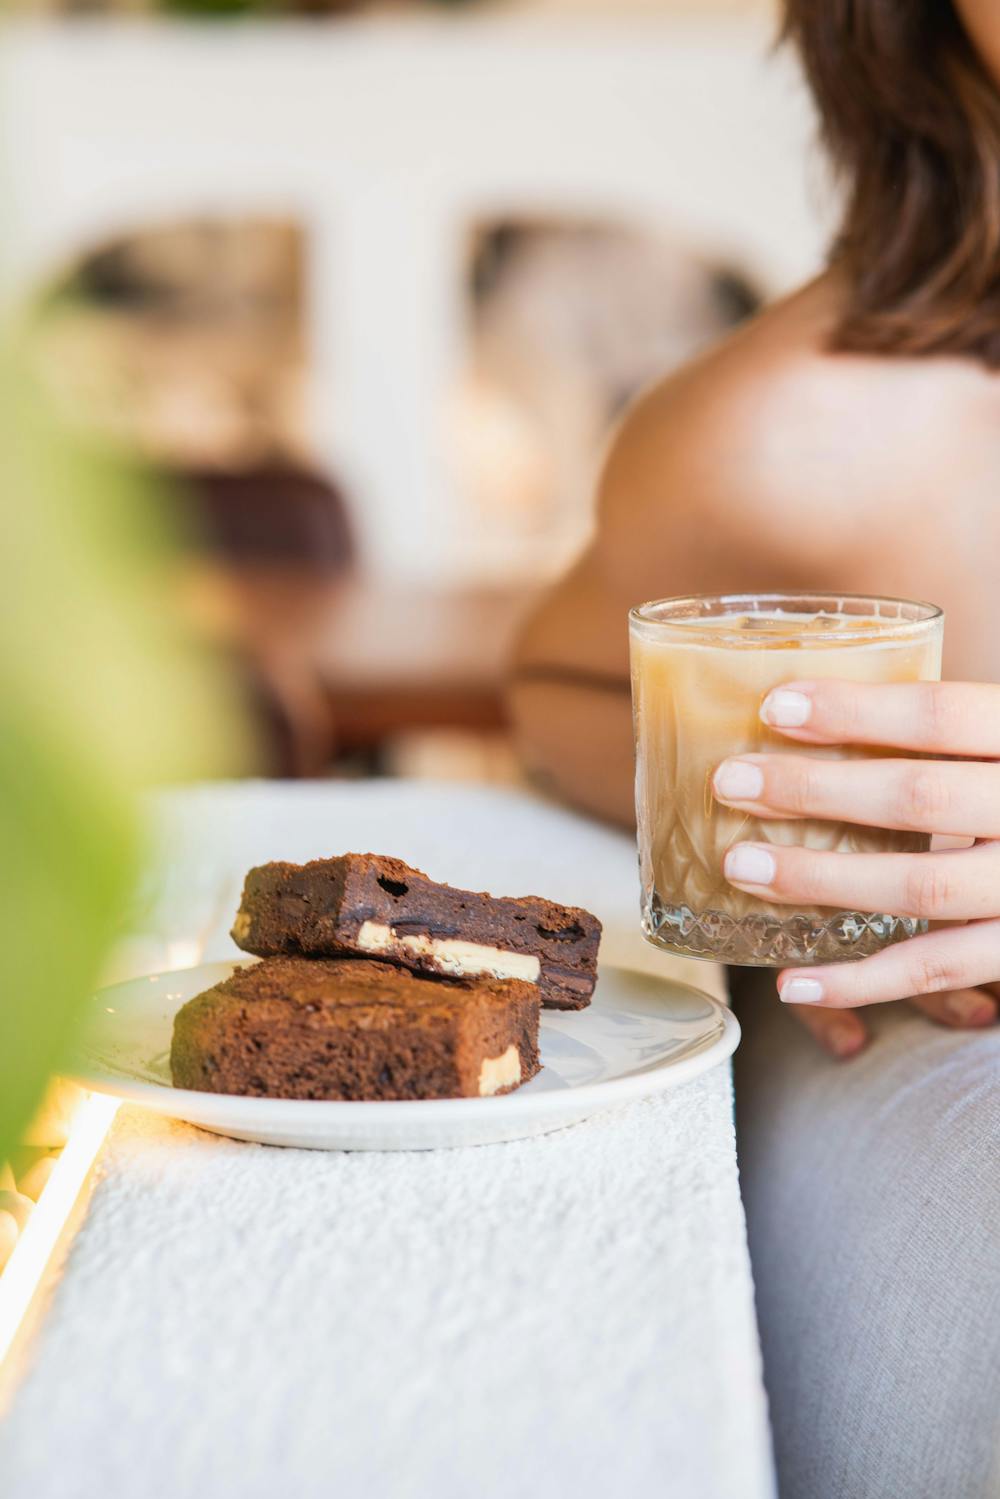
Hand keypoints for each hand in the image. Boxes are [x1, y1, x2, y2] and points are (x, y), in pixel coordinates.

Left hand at [712, 679, 999, 1057]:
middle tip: (731, 781)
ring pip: (922, 886)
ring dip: (822, 877)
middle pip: (920, 797)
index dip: (857, 710)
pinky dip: (862, 979)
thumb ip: (949, 732)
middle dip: (816, 789)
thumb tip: (815, 705)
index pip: (944, 714)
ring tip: (743, 865)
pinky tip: (793, 979)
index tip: (773, 705)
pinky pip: (937, 968)